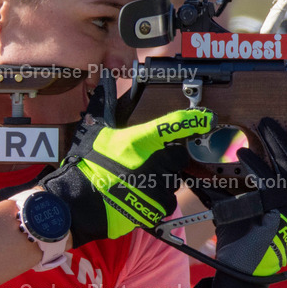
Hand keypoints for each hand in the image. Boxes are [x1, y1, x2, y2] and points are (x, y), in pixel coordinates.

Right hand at [40, 75, 212, 246]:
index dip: (192, 120)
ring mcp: (157, 187)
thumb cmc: (86, 166)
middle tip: (146, 164)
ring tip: (137, 183)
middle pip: (178, 156)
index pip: (172, 125)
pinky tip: (138, 197)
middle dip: (168, 159)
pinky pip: (167, 202)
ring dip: (162, 181)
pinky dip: (157, 201)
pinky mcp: (157, 208)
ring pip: (173, 181)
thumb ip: (108, 106)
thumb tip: (105, 79)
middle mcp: (152, 162)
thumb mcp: (96, 130)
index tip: (207, 118)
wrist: (79, 202)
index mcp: (139, 140)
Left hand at [208, 109, 286, 287]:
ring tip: (264, 125)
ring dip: (277, 143)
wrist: (240, 269)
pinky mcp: (279, 214)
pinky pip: (270, 183)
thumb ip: (262, 180)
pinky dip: (257, 165)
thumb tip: (252, 149)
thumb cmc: (247, 236)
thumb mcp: (258, 204)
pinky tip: (244, 155)